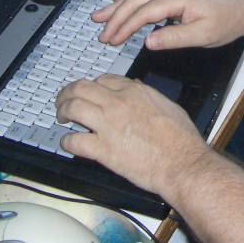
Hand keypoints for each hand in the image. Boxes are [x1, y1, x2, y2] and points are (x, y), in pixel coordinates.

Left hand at [55, 75, 208, 196]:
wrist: (182, 163)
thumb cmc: (181, 138)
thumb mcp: (168, 105)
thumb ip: (149, 96)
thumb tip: (139, 91)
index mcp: (135, 91)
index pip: (103, 80)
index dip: (92, 86)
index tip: (89, 93)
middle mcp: (118, 103)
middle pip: (81, 88)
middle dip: (68, 93)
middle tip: (63, 101)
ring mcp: (108, 125)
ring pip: (73, 107)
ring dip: (62, 111)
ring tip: (61, 117)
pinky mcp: (103, 149)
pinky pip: (74, 141)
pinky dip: (67, 142)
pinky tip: (68, 143)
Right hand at [94, 0, 243, 50]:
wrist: (243, 9)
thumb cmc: (226, 21)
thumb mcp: (203, 36)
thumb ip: (174, 38)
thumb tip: (148, 42)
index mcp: (177, 0)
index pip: (143, 13)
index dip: (125, 26)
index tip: (111, 39)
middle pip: (135, 2)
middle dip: (115, 18)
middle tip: (100, 33)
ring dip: (117, 7)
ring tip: (98, 16)